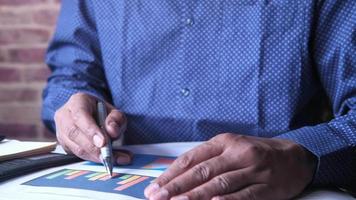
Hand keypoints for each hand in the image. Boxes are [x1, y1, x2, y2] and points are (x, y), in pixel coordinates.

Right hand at [54, 92, 130, 163]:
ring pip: (74, 146)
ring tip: (110, 160)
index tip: (103, 142)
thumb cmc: (102, 112)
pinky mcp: (63, 144)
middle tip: (108, 156)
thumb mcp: (114, 111)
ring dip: (93, 156)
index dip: (91, 130)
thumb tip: (112, 131)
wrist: (91, 114)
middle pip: (74, 133)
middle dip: (92, 147)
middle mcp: (64, 115)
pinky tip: (104, 160)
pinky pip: (75, 154)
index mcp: (77, 101)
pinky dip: (90, 158)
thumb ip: (116, 119)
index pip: (80, 115)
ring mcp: (61, 130)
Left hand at [144, 133, 316, 199]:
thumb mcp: (230, 148)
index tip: (155, 187)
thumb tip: (177, 176)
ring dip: (196, 195)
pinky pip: (244, 195)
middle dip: (177, 186)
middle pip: (202, 171)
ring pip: (219, 183)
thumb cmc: (255, 153)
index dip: (172, 173)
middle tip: (158, 197)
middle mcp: (237, 152)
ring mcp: (253, 168)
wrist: (294, 156)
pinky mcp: (267, 185)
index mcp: (224, 142)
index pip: (192, 158)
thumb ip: (207, 159)